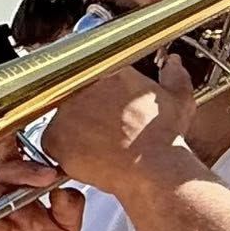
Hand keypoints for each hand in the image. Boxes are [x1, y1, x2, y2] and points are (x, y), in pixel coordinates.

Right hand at [0, 140, 86, 230]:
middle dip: (29, 171)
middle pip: (6, 169)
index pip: (18, 160)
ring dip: (23, 209)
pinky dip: (4, 227)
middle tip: (49, 179)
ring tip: (38, 228)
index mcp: (21, 191)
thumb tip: (64, 187)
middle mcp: (1, 198)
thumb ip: (70, 207)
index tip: (49, 154)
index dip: (26, 149)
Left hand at [41, 55, 199, 196]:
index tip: (106, 110)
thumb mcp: (178, 101)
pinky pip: (51, 143)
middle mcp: (84, 85)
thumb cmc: (164, 138)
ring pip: (62, 119)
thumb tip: (173, 63)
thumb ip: (174, 77)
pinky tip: (87, 157)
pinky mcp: (54, 134)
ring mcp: (66, 109)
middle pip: (75, 97)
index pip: (94, 77)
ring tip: (98, 146)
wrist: (151, 167)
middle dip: (85, 113)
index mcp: (111, 70)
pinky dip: (64, 152)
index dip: (99, 97)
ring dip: (74, 132)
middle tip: (102, 131)